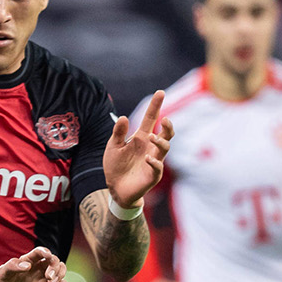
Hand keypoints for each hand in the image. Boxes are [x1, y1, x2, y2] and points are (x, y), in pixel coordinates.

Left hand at [0, 246, 66, 281]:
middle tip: (48, 277)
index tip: (46, 256)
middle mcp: (38, 269)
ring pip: (61, 271)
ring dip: (61, 273)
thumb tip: (28, 265)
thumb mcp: (2, 273)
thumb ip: (13, 266)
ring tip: (51, 281)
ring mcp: (43, 281)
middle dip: (55, 266)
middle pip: (54, 260)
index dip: (45, 251)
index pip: (40, 252)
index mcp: (28, 261)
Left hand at [103, 89, 171, 208]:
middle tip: (165, 119)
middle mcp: (150, 147)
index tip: (160, 92)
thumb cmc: (116, 166)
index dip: (155, 106)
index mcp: (141, 138)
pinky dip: (154, 162)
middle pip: (166, 133)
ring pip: (165, 148)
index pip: (150, 119)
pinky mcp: (152, 175)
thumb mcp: (113, 147)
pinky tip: (147, 158)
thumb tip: (124, 117)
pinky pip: (157, 168)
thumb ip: (118, 133)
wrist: (115, 189)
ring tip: (152, 137)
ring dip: (160, 141)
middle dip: (168, 126)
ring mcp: (154, 161)